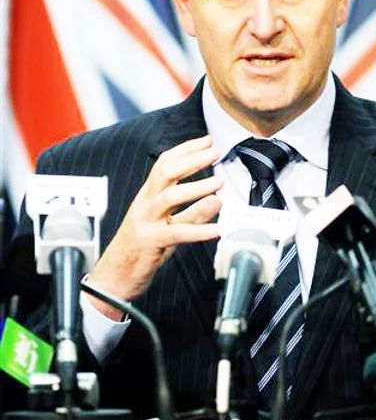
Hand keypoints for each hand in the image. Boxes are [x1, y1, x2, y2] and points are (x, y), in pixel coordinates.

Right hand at [86, 135, 221, 317]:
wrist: (113, 279)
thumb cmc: (141, 251)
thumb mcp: (168, 228)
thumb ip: (192, 214)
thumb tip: (216, 199)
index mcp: (147, 197)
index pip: (165, 164)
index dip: (186, 150)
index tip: (207, 141)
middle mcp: (145, 204)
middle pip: (165, 172)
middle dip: (191, 160)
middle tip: (215, 153)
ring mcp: (145, 222)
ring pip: (169, 197)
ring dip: (196, 188)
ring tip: (218, 184)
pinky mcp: (150, 243)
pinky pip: (177, 233)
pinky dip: (199, 230)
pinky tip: (217, 229)